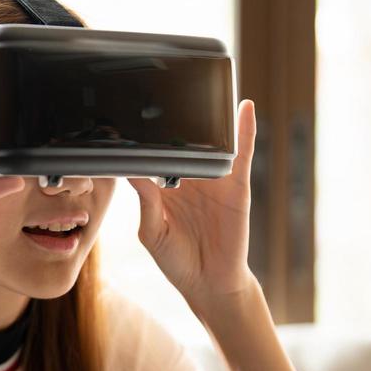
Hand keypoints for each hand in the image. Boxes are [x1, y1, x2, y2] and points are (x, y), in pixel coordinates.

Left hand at [128, 98, 258, 302]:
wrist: (211, 284)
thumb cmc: (178, 261)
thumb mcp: (152, 232)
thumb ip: (145, 202)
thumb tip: (133, 173)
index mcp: (163, 188)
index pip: (153, 155)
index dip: (143, 139)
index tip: (126, 117)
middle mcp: (189, 179)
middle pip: (181, 143)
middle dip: (173, 120)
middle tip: (160, 92)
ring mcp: (214, 180)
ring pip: (211, 143)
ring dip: (208, 119)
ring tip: (200, 87)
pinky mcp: (236, 186)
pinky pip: (241, 155)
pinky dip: (244, 131)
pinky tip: (244, 108)